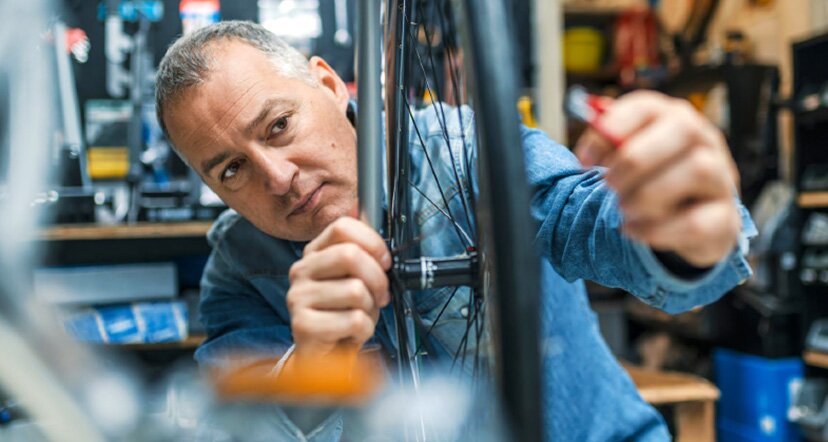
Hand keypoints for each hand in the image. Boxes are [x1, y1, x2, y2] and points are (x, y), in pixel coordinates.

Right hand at [287, 217, 390, 361]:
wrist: (326, 356)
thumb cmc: (344, 315)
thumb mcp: (356, 280)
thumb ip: (365, 258)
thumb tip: (381, 243)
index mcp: (314, 253)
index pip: (342, 227)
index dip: (373, 243)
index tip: (384, 262)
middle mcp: (301, 270)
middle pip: (350, 255)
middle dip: (377, 278)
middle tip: (380, 295)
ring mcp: (298, 297)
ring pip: (356, 290)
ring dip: (370, 309)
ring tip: (360, 317)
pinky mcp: (302, 324)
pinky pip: (353, 320)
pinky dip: (364, 330)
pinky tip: (352, 333)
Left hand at [574, 91, 741, 267]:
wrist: (694, 219)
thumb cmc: (654, 180)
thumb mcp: (630, 158)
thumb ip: (607, 147)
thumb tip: (585, 155)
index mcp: (673, 118)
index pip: (647, 106)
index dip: (612, 129)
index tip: (584, 160)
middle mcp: (704, 141)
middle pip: (684, 129)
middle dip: (635, 160)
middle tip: (609, 185)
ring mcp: (721, 178)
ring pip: (698, 170)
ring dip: (648, 194)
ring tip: (624, 208)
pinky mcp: (724, 218)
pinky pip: (696, 222)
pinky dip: (656, 230)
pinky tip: (633, 229)